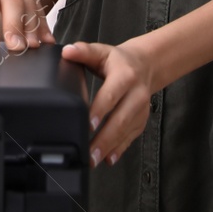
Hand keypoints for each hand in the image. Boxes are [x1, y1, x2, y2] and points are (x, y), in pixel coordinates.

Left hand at [60, 38, 163, 167]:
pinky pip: (131, 137)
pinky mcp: (142, 120)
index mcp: (125, 76)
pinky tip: (108, 159)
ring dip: (110, 148)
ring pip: (126, 132)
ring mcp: (141, 110)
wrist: (144, 65)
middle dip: (105, 138)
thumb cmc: (117, 60)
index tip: (89, 124)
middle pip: (121, 119)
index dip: (100, 110)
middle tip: (89, 153)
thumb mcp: (101, 52)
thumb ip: (84, 52)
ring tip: (93, 160)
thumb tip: (67, 51)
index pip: (111, 95)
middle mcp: (136, 94)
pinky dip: (119, 149)